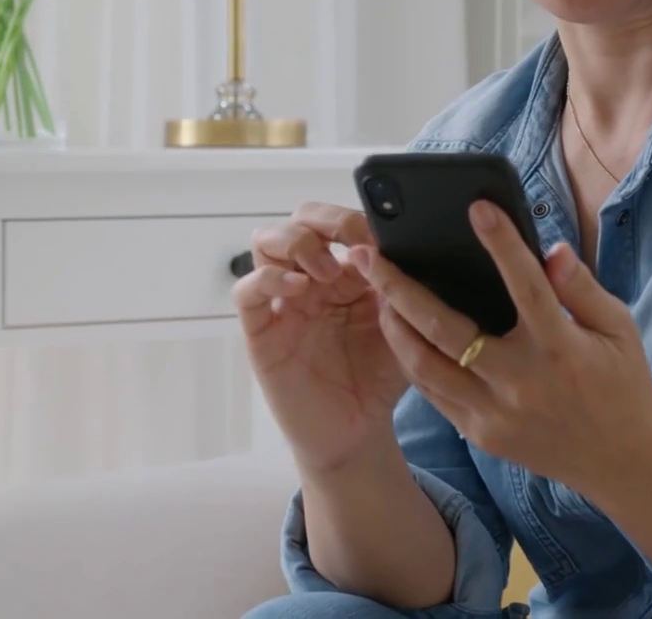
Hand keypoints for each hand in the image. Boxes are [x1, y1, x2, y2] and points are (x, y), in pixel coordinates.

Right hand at [235, 203, 408, 474]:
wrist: (358, 432)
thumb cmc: (380, 378)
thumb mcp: (404, 330)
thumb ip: (403, 292)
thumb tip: (404, 250)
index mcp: (347, 272)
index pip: (340, 223)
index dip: (357, 220)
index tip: (383, 235)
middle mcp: (311, 278)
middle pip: (300, 219)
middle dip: (324, 219)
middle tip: (352, 240)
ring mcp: (283, 301)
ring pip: (266, 241)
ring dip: (297, 243)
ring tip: (326, 272)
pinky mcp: (261, 330)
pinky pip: (247, 291)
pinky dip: (267, 278)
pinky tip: (297, 288)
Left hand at [351, 200, 651, 495]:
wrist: (622, 463)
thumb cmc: (622, 384)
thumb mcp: (618, 329)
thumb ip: (581, 288)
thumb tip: (551, 249)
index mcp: (560, 349)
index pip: (527, 286)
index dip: (503, 244)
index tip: (478, 209)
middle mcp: (521, 382)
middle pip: (447, 330)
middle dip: (400, 288)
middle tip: (369, 255)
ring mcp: (496, 413)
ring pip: (425, 366)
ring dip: (394, 326)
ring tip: (375, 291)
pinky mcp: (481, 434)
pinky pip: (434, 394)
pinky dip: (412, 360)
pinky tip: (399, 332)